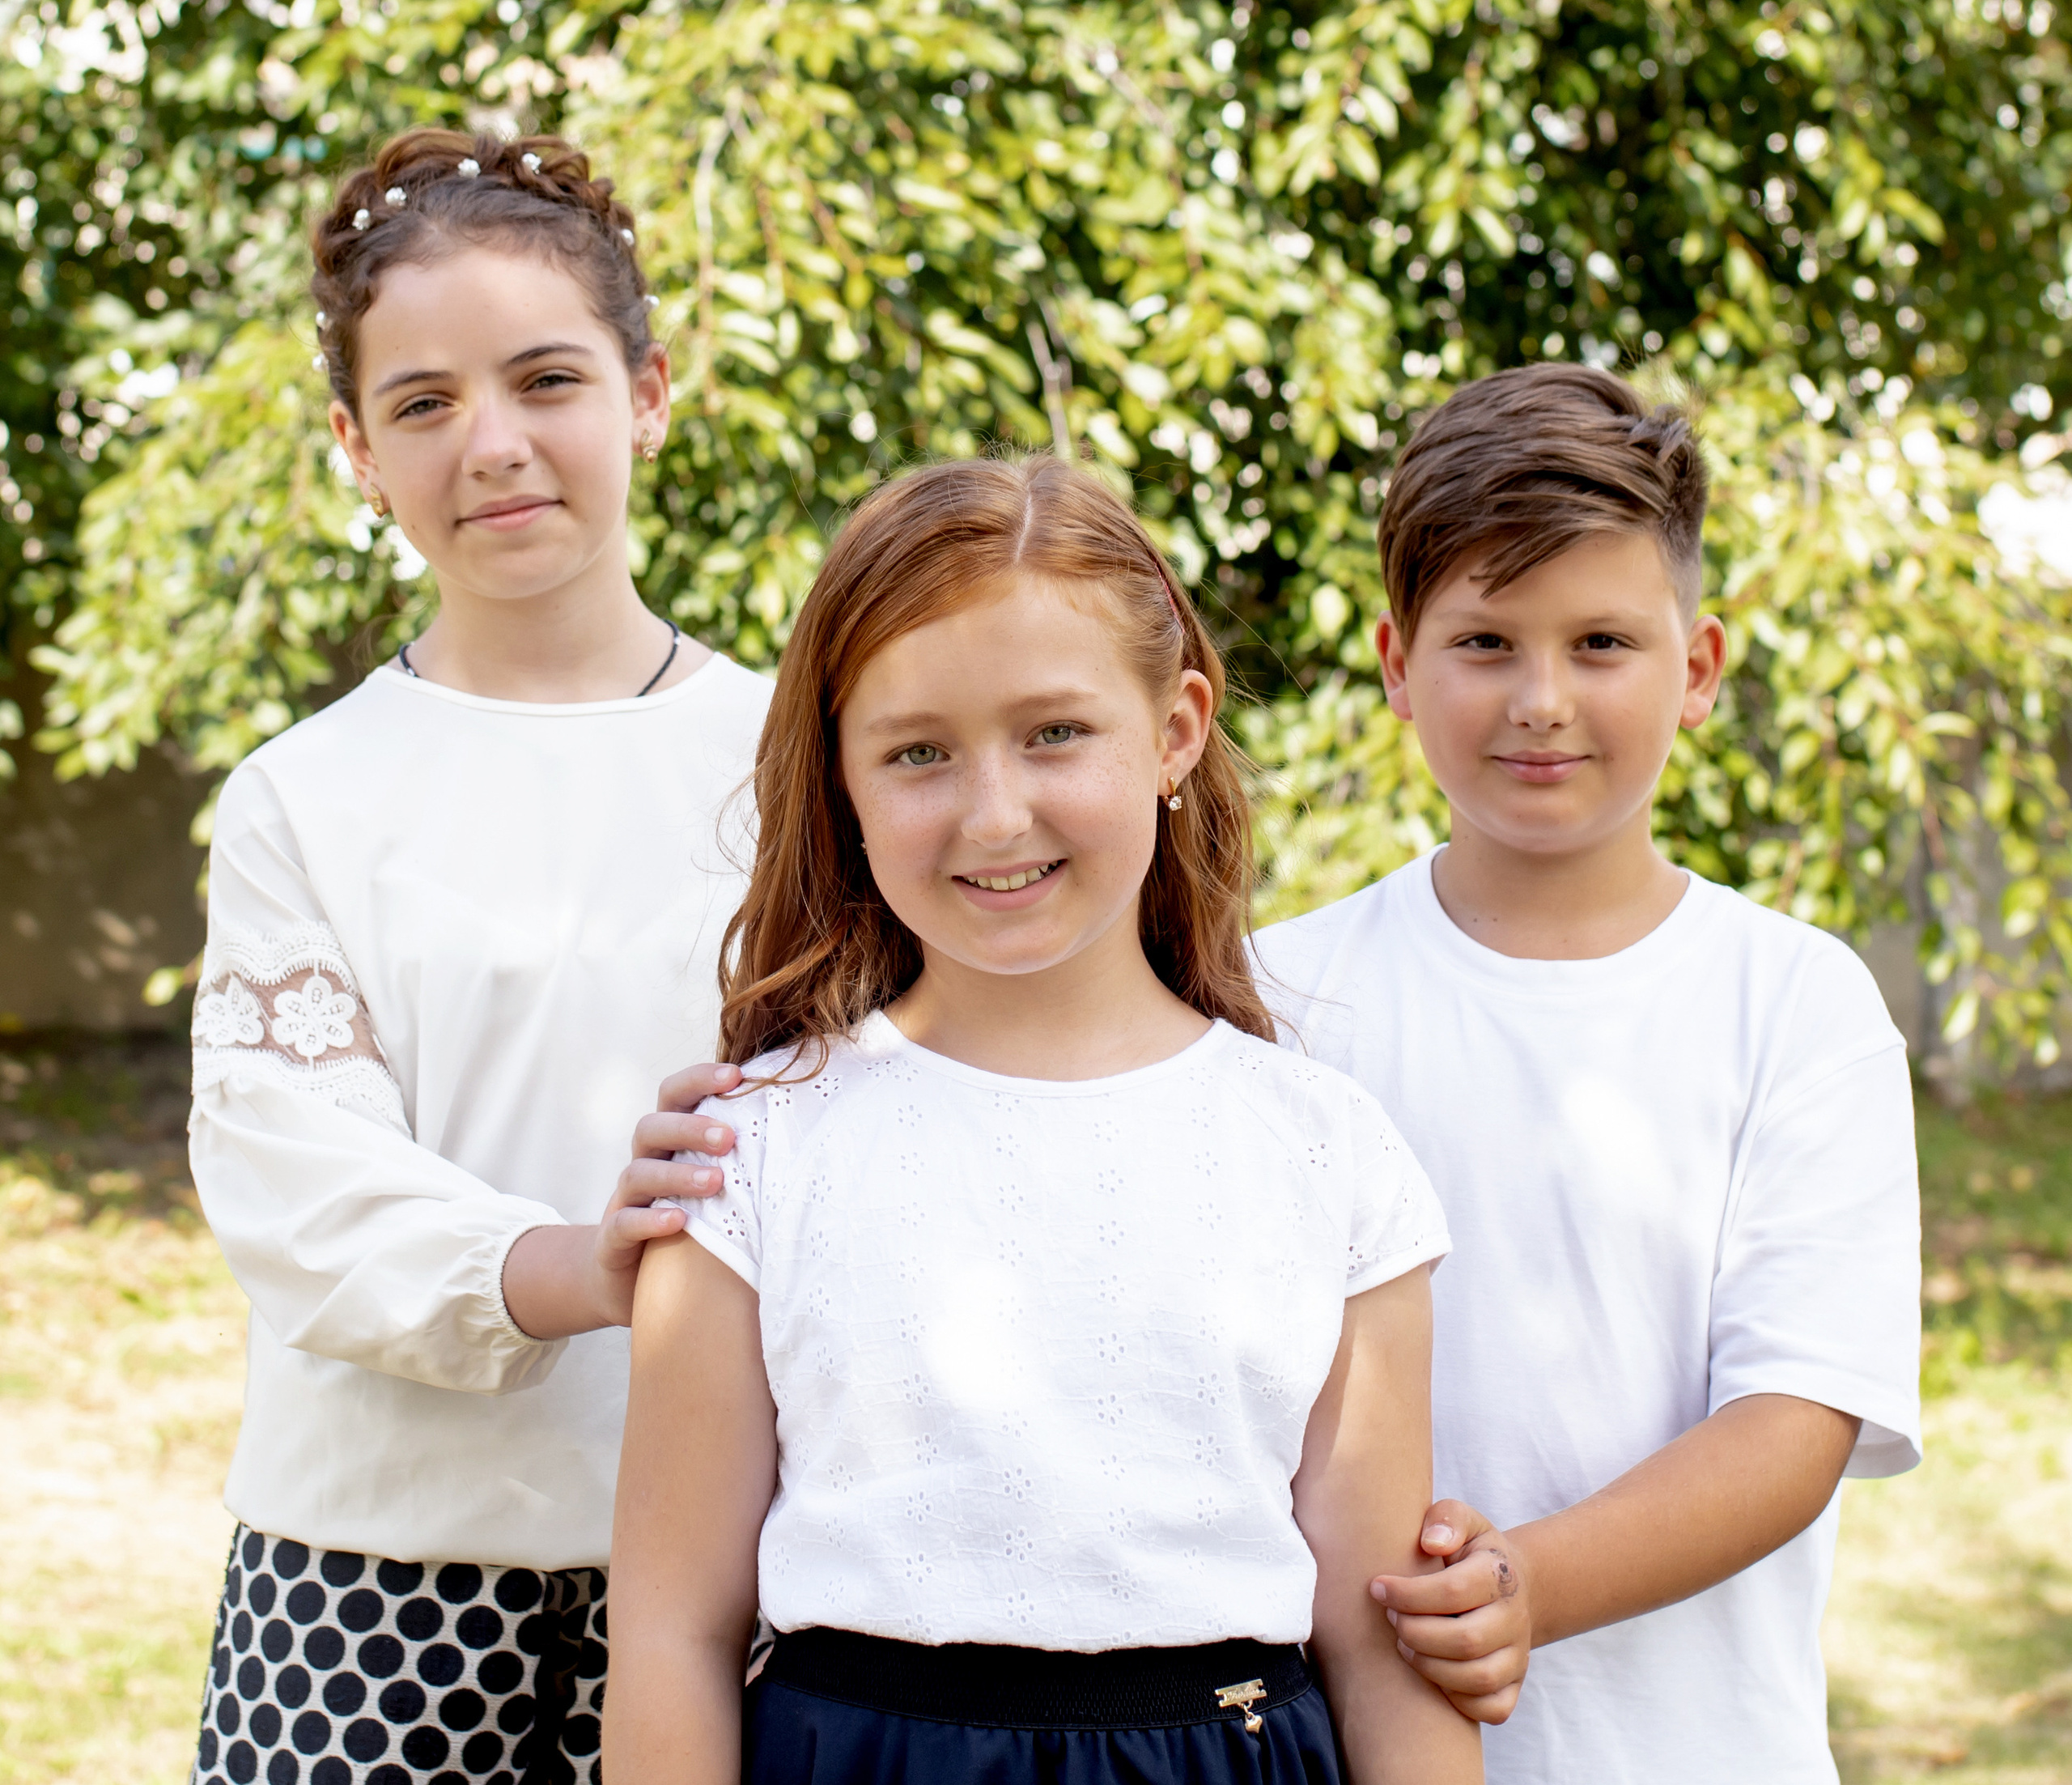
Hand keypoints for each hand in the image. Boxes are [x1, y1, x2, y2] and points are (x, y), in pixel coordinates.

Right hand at [501, 1062, 743, 1340]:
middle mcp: (645, 1162)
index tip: (737, 1075)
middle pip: (652, 1128)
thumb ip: (745, 1155)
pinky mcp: (613, 1241)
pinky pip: (624, 1223)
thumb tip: (805, 1128)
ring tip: (716, 1182)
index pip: (674, 1095)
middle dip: (691, 1128)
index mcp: (669, 1140)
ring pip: (639, 1173)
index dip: (700, 1080)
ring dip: (678, 1174)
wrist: (631, 1278)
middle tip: (729, 1137)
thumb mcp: (717, 1182)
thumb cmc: (694, 1219)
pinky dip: (649, 1219)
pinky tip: (679, 1221)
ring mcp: (625, 1200)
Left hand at [1370, 1497, 1531, 1723]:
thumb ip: (1446, 1519)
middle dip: (1414, 1632)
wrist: (1506, 1584)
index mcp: (1499, 1574)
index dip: (1408, 1594)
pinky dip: (1458, 1700)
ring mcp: (1519, 1656)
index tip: (1377, 1588)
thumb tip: (1430, 1543)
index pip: (1453, 1591)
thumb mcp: (1460, 1521)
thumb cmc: (1468, 1552)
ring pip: (1478, 1679)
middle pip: (1465, 1641)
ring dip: (1429, 1666)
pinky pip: (1493, 1709)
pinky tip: (1431, 1674)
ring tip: (1404, 1644)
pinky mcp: (1515, 1685)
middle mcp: (1515, 1618)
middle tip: (1390, 1618)